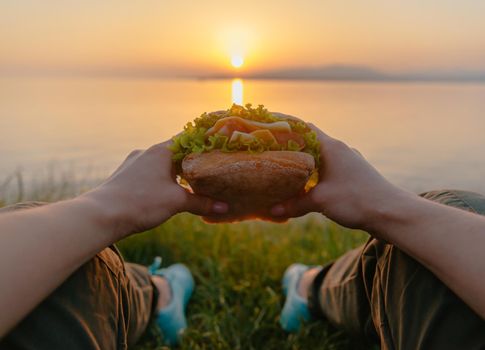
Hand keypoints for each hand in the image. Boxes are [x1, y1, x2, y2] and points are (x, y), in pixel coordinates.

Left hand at [83, 141, 227, 237]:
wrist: (101, 215)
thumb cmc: (141, 203)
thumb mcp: (176, 202)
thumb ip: (202, 203)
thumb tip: (225, 207)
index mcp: (161, 152)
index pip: (188, 138)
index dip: (204, 141)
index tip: (218, 145)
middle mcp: (146, 153)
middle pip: (175, 152)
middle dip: (192, 161)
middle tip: (209, 169)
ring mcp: (133, 164)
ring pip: (161, 164)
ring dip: (175, 172)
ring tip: (189, 184)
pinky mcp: (125, 177)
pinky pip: (149, 174)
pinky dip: (161, 180)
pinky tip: (165, 194)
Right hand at [270, 125, 410, 230]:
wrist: (391, 213)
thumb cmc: (356, 200)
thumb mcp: (320, 201)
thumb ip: (294, 204)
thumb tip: (272, 210)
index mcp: (331, 147)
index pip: (304, 127)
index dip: (285, 126)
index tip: (268, 127)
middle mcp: (339, 150)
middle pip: (310, 142)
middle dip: (290, 148)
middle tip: (270, 153)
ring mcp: (347, 163)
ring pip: (319, 158)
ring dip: (303, 163)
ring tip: (283, 171)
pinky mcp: (352, 176)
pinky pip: (328, 170)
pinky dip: (314, 175)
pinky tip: (305, 188)